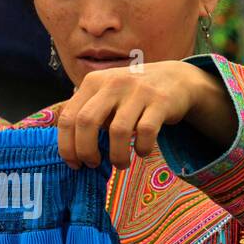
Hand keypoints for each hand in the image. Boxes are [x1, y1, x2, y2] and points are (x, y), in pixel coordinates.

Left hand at [56, 60, 233, 169]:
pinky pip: (146, 132)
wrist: (176, 79)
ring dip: (117, 156)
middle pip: (87, 121)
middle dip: (86, 151)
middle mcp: (113, 83)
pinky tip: (142, 152)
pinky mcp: (160, 101)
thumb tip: (71, 151)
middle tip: (93, 164)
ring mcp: (137, 91)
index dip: (67, 145)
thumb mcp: (107, 94)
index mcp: (93, 82)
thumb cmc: (133, 95)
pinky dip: (142, 149)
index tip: (74, 163)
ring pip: (118, 131)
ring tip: (121, 163)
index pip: (69, 117)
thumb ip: (89, 112)